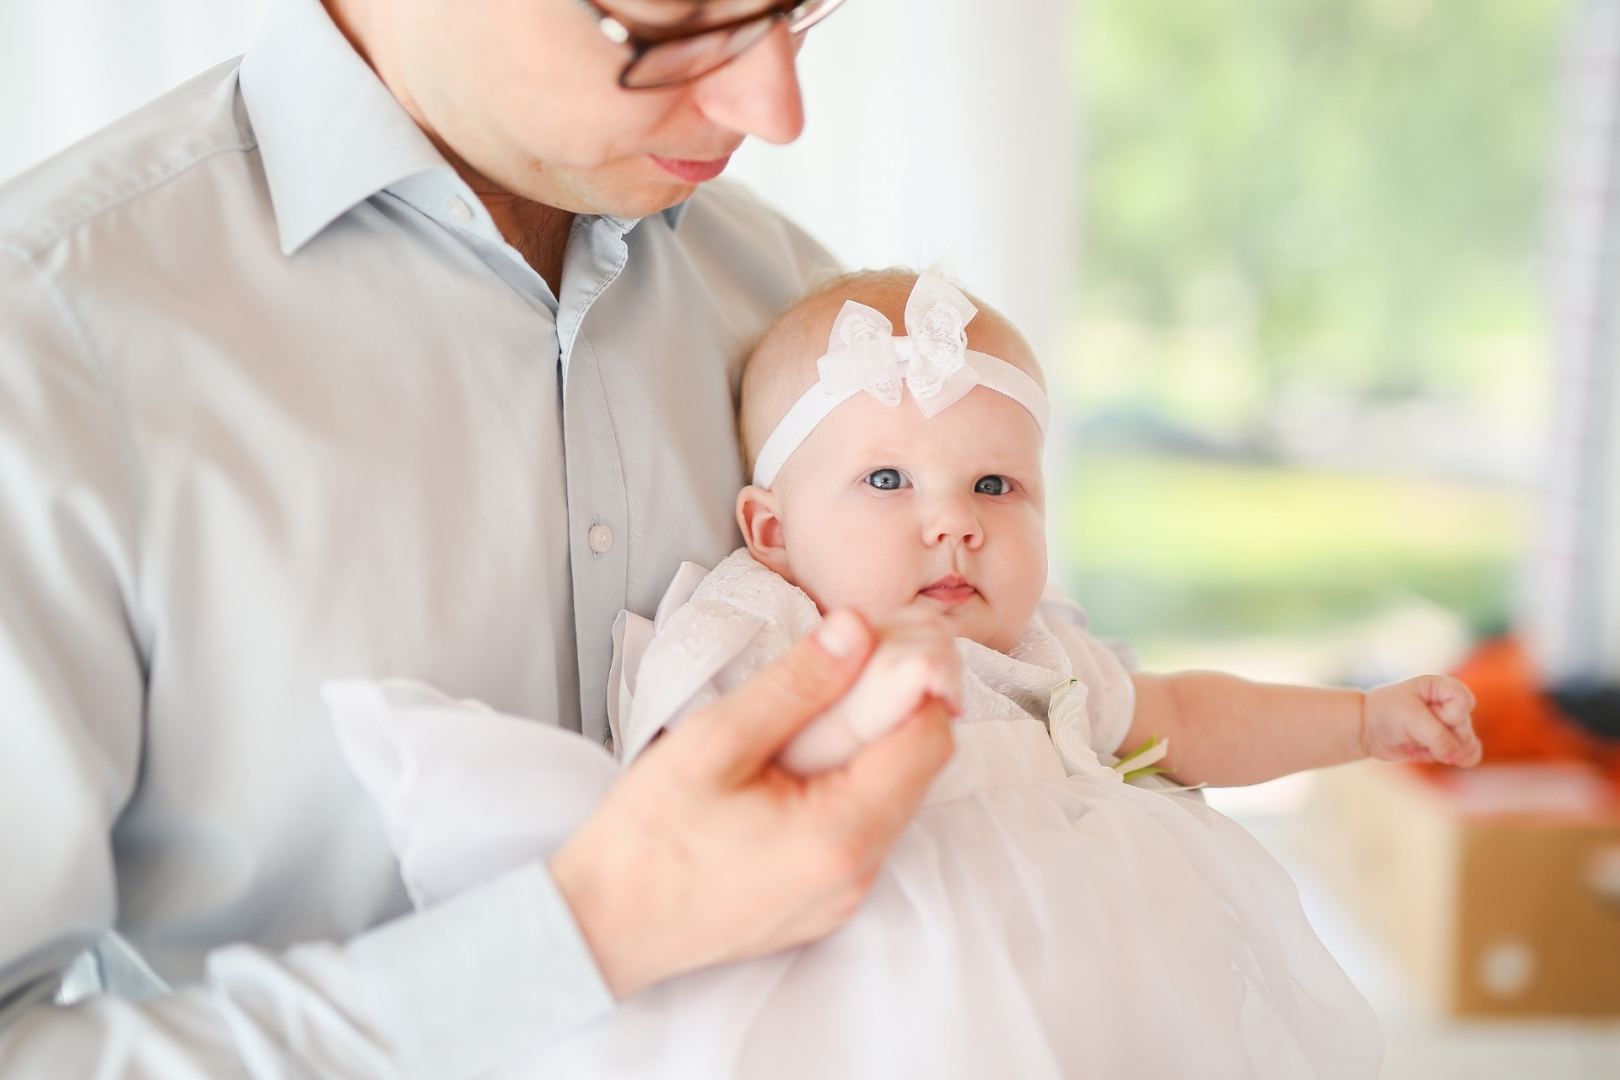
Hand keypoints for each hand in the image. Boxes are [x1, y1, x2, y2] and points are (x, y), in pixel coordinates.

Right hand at [548, 609, 954, 997]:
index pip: (928, 740)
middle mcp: (858, 874)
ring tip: (806, 720)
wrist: (603, 927)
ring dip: (868, 752)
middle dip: (893, 712)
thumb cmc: (647, 840)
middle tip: (841, 671)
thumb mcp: (715, 742)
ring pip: (892, 802)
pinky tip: (792, 771)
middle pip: (917, 771)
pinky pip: (863, 835)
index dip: (917, 682)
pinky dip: (847, 791)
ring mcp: (844, 897)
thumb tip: (856, 632)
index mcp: (840, 833)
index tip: (883, 645)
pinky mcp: (824, 905)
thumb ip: (795, 684)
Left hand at [1362, 674, 1480, 766]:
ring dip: (1438, 750)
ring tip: (1414, 740)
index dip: (1448, 714)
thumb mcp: (1410, 718)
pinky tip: (1420, 752)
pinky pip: (1463, 757)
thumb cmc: (1386, 712)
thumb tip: (1456, 757)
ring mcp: (1450, 725)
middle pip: (1465, 728)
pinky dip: (1444, 759)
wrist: (1366, 729)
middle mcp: (1450, 705)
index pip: (1465, 702)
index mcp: (1442, 687)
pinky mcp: (1447, 743)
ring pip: (1465, 746)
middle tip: (1412, 729)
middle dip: (1439, 736)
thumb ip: (1437, 736)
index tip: (1424, 711)